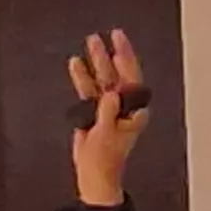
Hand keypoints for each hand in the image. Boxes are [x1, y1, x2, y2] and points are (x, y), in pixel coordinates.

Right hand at [67, 30, 151, 208]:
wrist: (93, 174)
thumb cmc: (106, 160)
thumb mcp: (107, 135)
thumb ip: (108, 113)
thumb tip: (110, 94)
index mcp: (133, 111)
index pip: (132, 78)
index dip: (127, 58)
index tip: (119, 42)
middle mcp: (123, 106)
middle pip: (117, 74)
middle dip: (109, 54)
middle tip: (103, 37)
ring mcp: (108, 107)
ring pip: (102, 79)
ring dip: (95, 62)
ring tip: (90, 43)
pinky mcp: (94, 111)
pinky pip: (88, 90)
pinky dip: (82, 77)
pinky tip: (77, 63)